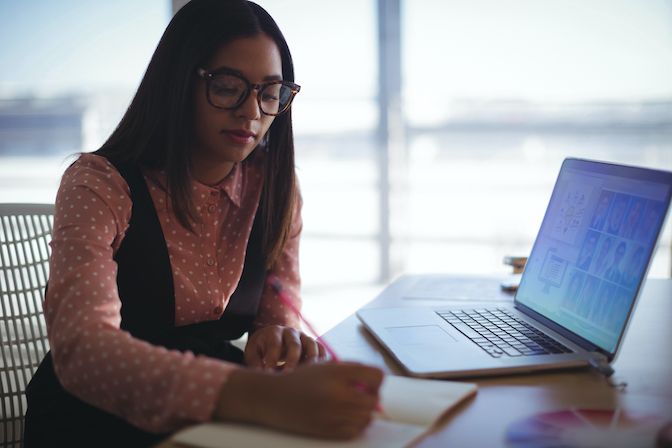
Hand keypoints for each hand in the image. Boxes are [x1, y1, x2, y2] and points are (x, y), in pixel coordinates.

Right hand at [215, 362, 383, 438]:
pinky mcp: (327, 430)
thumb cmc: (300, 380)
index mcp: (337, 372)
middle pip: (374, 401)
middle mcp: (336, 392)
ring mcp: (332, 413)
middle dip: (371, 398)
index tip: (369, 383)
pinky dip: (354, 425)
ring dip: (363, 413)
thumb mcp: (325, 366)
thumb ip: (351, 371)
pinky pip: (354, 431)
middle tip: (361, 396)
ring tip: (351, 406)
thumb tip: (376, 383)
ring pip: (367, 418)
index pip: (376, 376)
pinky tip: (343, 417)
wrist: (273, 398)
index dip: (377, 381)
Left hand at [244, 325, 326, 370]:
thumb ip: (254, 363)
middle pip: (294, 344)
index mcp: (274, 332)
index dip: (272, 360)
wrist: (272, 339)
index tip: (269, 375)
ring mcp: (303, 337)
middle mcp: (290, 332)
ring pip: (312, 345)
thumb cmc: (261, 349)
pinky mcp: (312, 344)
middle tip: (287, 377)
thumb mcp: (253, 353)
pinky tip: (317, 374)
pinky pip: (321, 350)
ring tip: (306, 377)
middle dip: (292, 362)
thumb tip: (261, 376)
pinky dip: (322, 360)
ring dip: (310, 361)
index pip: (275, 345)